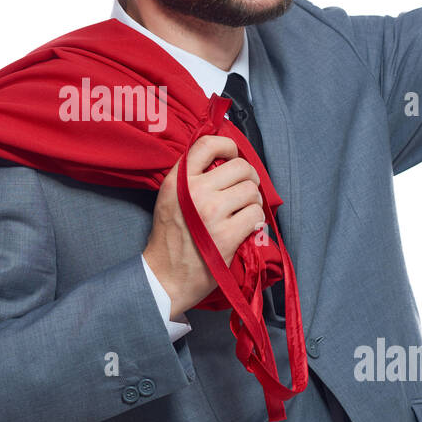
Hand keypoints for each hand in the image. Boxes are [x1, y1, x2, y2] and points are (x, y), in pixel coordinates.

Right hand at [143, 135, 265, 320]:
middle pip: (240, 167)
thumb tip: (224, 160)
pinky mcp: (227, 234)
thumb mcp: (170, 199)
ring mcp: (212, 212)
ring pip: (252, 190)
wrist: (165, 277)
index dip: (228, 145)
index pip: (207, 144)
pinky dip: (255, 221)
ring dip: (253, 202)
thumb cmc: (171, 238)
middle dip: (249, 178)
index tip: (233, 155)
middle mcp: (194, 192)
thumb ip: (191, 177)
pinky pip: (256, 214)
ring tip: (242, 213)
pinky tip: (244, 228)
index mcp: (178, 181)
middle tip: (244, 191)